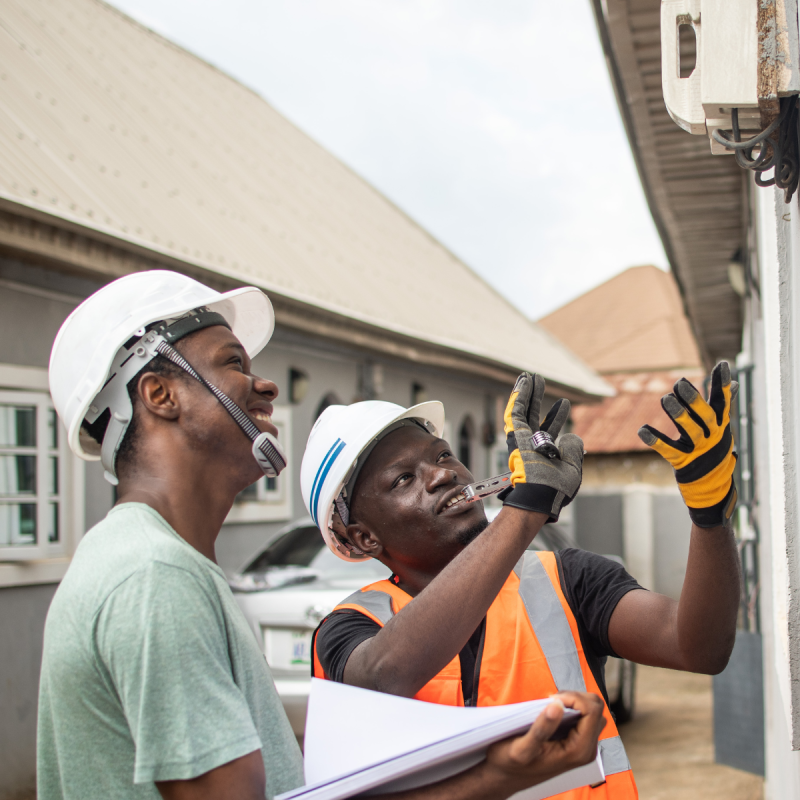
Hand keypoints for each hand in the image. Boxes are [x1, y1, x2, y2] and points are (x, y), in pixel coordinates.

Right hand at [484, 692, 605, 795]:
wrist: (507, 776)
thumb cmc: (511, 764)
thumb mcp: (522, 748)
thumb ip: (541, 728)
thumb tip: (558, 706)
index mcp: (578, 751)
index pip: (592, 711)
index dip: (573, 698)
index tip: (551, 699)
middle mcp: (586, 749)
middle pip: (596, 708)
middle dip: (574, 698)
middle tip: (550, 701)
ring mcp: (583, 745)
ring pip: (593, 711)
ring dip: (574, 701)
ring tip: (552, 706)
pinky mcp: (578, 741)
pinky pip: (585, 716)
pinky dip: (572, 707)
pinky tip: (553, 712)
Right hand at [500, 372, 583, 520]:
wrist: (541, 495)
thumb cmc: (556, 488)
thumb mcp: (573, 467)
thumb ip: (574, 449)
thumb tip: (571, 434)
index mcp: (544, 453)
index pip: (550, 429)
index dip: (556, 415)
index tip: (563, 403)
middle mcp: (531, 444)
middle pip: (533, 416)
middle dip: (537, 398)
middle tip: (539, 381)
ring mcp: (522, 439)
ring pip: (523, 410)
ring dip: (526, 392)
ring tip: (529, 376)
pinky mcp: (515, 434)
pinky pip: (515, 411)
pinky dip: (519, 395)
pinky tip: (524, 381)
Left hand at [638, 361, 737, 527]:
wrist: (713, 486)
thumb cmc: (714, 448)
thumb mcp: (721, 427)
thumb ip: (724, 404)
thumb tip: (735, 383)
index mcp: (721, 424)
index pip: (723, 401)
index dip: (722, 384)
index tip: (721, 365)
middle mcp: (713, 436)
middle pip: (704, 416)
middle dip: (693, 399)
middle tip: (679, 382)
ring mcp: (698, 450)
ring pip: (689, 431)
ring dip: (677, 415)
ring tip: (665, 398)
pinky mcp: (683, 462)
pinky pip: (668, 450)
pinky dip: (655, 440)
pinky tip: (642, 430)